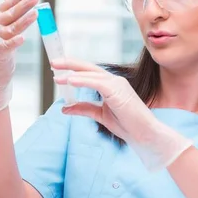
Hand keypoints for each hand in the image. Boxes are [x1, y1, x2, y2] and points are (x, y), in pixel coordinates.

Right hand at [0, 0, 38, 111]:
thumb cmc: (1, 44)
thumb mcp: (5, 22)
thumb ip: (8, 3)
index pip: (10, 3)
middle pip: (12, 14)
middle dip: (24, 5)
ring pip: (12, 29)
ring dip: (24, 21)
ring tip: (35, 14)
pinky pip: (7, 46)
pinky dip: (14, 42)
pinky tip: (22, 38)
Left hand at [51, 58, 192, 171]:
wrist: (144, 135)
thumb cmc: (127, 125)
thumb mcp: (100, 115)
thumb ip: (84, 109)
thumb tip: (65, 107)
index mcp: (111, 85)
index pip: (89, 73)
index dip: (73, 69)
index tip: (58, 69)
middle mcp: (114, 81)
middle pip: (88, 68)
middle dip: (70, 64)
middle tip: (53, 62)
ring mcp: (117, 84)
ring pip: (91, 74)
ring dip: (73, 73)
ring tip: (57, 76)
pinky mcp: (118, 91)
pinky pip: (96, 83)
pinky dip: (83, 80)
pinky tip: (70, 81)